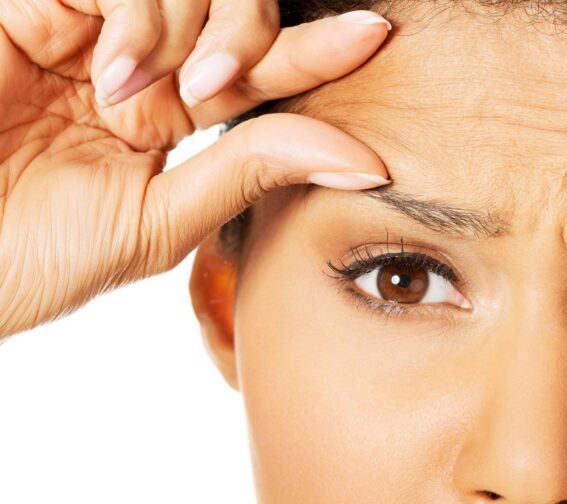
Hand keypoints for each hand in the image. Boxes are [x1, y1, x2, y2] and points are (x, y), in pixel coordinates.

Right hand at [0, 1, 392, 338]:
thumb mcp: (157, 222)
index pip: (258, 72)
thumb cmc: (34, 258)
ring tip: (131, 94)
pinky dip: (131, 18)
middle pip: (234, 10)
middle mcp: (134, 65)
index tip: (374, 35)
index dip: (315, 51)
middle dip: (250, 32)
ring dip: (182, 29)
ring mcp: (83, 29)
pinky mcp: (31, 4)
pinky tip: (105, 70)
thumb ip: (251, 175)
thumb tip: (365, 159)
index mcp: (167, 117)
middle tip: (222, 78)